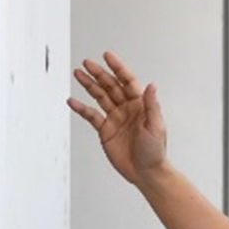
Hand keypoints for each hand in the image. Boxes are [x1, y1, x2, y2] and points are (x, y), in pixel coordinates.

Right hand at [67, 51, 167, 186]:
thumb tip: (152, 85)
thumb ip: (152, 105)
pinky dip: (82, 108)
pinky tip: (73, 101)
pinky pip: (92, 116)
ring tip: (78, 74)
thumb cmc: (155, 151)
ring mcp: (115, 118)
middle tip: (87, 63)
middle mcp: (127, 108)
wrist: (146, 172)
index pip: (127, 81)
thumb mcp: (156, 126)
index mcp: (140, 104)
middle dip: (99, 74)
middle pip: (111, 86)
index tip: (107, 56)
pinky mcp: (105, 131)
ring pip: (100, 97)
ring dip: (89, 85)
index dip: (117, 68)